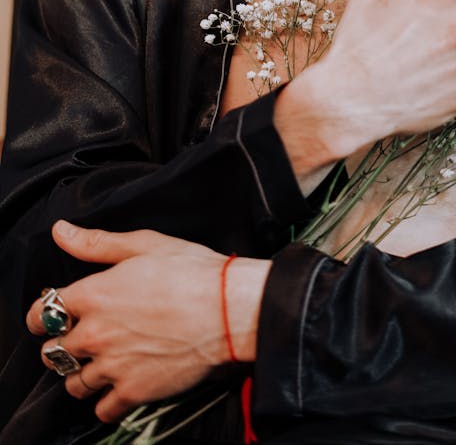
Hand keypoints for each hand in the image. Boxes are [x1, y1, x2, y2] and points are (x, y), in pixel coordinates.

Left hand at [27, 220, 269, 422]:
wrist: (227, 309)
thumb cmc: (191, 271)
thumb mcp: (143, 243)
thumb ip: (96, 242)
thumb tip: (61, 231)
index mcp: (93, 295)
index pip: (43, 313)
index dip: (44, 314)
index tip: (52, 315)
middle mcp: (95, 334)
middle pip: (52, 352)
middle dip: (61, 345)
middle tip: (78, 339)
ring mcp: (112, 365)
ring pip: (72, 384)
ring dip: (79, 375)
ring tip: (96, 364)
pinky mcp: (133, 390)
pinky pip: (102, 409)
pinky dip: (104, 402)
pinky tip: (115, 388)